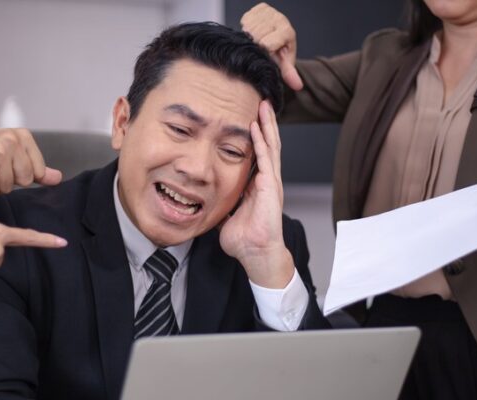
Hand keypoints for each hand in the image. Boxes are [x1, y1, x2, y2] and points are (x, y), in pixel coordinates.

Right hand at [0, 127, 62, 195]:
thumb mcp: (11, 155)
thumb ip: (35, 168)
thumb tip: (57, 178)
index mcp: (23, 137)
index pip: (38, 172)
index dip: (20, 175)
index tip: (5, 165)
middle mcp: (12, 140)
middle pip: (24, 181)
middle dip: (7, 181)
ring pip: (7, 187)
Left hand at [219, 101, 293, 288]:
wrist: (256, 254)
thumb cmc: (245, 240)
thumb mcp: (227, 215)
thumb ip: (220, 203)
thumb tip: (205, 200)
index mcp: (257, 185)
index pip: (258, 154)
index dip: (256, 136)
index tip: (250, 118)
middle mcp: (266, 180)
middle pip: (268, 145)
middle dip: (265, 123)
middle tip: (261, 102)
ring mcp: (270, 182)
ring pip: (271, 147)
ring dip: (267, 126)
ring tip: (264, 106)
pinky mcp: (270, 187)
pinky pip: (266, 160)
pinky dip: (262, 142)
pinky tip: (258, 128)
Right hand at [241, 2, 302, 90]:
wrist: (276, 37)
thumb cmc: (279, 51)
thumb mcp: (283, 63)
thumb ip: (288, 73)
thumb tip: (297, 86)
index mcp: (287, 32)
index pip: (266, 44)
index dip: (263, 50)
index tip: (266, 51)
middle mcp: (280, 19)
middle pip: (257, 34)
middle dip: (256, 42)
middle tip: (261, 45)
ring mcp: (271, 11)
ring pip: (249, 26)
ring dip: (250, 34)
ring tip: (258, 38)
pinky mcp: (261, 7)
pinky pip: (246, 17)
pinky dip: (247, 25)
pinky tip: (255, 29)